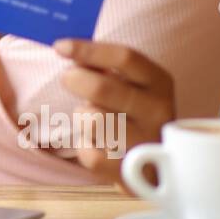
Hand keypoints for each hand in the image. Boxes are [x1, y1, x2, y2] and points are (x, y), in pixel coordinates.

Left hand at [53, 38, 175, 190]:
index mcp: (159, 82)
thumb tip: (70, 53)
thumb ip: (105, 67)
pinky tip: (95, 144)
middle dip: (75, 79)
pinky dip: (84, 146)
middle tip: (68, 79)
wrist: (158, 168)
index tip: (60, 47)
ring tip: (92, 119)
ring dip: (82, 116)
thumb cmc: (134, 115)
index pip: (125, 58)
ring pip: (92, 121)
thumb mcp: (131, 86)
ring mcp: (147, 143)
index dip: (89, 50)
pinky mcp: (131, 171)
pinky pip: (89, 154)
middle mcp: (158, 111)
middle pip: (102, 88)